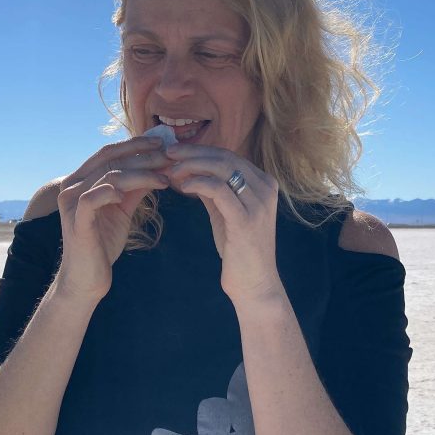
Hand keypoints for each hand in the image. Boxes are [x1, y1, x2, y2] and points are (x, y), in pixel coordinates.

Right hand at [56, 137, 170, 301]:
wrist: (88, 278)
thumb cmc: (103, 243)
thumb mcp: (122, 209)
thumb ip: (134, 187)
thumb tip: (158, 167)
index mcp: (81, 179)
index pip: (108, 152)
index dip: (134, 144)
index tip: (161, 142)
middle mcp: (71, 186)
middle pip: (110, 160)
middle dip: (143, 156)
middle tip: (169, 157)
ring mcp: (71, 203)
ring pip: (108, 176)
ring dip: (140, 174)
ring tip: (164, 179)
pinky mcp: (76, 221)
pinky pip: (92, 199)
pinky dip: (111, 192)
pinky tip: (129, 195)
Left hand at [163, 143, 280, 301]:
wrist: (254, 283)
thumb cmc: (239, 248)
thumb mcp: (225, 211)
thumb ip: (214, 190)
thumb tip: (191, 169)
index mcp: (264, 183)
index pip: (229, 155)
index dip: (200, 151)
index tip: (175, 152)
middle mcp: (265, 188)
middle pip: (225, 157)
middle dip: (193, 153)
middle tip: (168, 154)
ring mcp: (258, 203)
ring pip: (222, 169)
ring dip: (192, 165)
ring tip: (171, 170)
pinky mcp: (246, 219)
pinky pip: (219, 190)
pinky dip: (198, 183)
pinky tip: (183, 187)